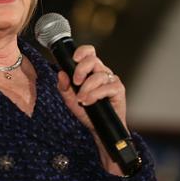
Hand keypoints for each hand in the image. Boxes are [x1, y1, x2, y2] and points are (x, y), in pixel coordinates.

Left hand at [56, 45, 127, 173]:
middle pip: (93, 59)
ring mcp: (111, 80)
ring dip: (86, 88)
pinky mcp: (118, 90)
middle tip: (76, 82)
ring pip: (98, 75)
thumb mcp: (70, 100)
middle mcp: (101, 72)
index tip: (74, 59)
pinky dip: (95, 95)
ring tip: (81, 100)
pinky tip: (89, 102)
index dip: (82, 52)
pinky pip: (107, 87)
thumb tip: (61, 73)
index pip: (89, 52)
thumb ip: (64, 87)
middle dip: (81, 70)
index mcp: (91, 70)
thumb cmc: (87, 112)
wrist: (99, 128)